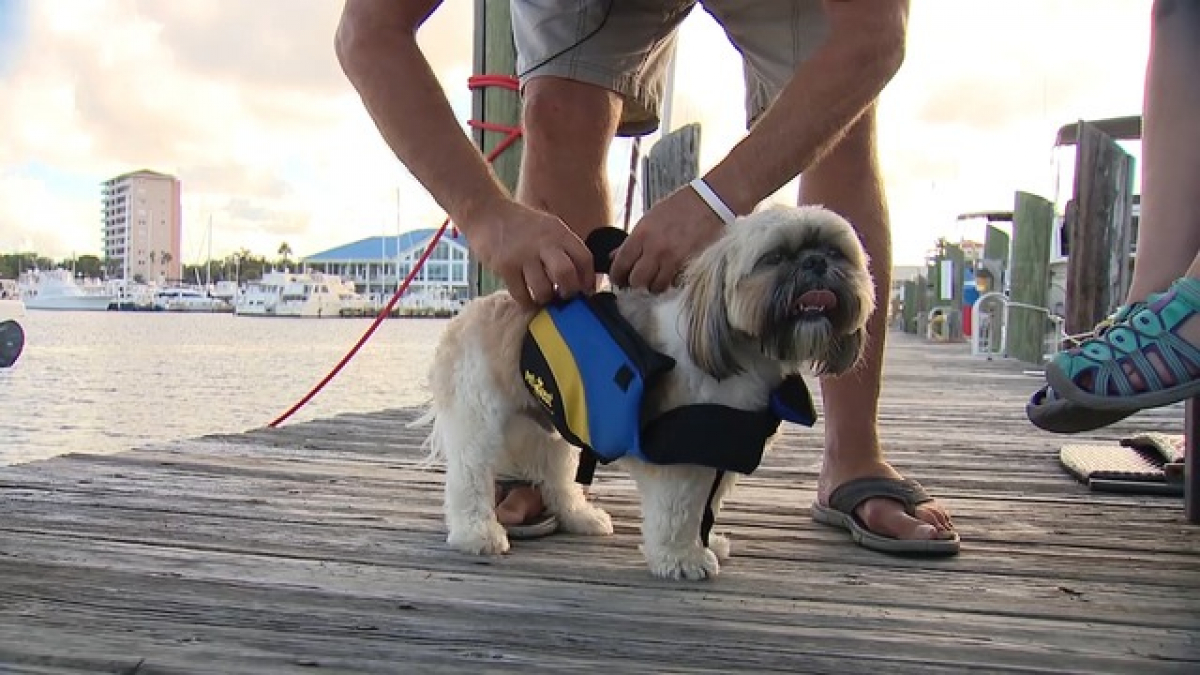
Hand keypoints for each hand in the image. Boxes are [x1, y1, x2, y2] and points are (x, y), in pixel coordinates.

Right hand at [467, 198, 594, 308]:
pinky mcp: (505, 266)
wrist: (486, 211)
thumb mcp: (548, 227)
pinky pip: (521, 294)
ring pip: (543, 289)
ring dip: (545, 298)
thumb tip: (579, 277)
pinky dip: (526, 301)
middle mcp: (544, 242)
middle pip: (566, 274)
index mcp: (559, 232)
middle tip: (563, 296)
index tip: (585, 290)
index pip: (584, 258)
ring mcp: (523, 255)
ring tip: (543, 297)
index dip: (588, 279)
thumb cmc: (520, 224)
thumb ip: (563, 247)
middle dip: (568, 292)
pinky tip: (527, 298)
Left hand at [609, 185, 725, 291]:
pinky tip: (672, 274)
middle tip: (638, 280)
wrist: (709, 203)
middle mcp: (655, 248)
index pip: (621, 264)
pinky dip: (671, 282)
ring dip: (654, 285)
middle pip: (636, 280)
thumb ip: (632, 240)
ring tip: (656, 279)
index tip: (618, 279)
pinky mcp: (688, 264)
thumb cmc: (678, 208)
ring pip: (655, 286)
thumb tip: (614, 256)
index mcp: (641, 234)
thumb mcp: (649, 219)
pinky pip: (674, 283)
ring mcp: (672, 258)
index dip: (617, 276)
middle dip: (635, 283)